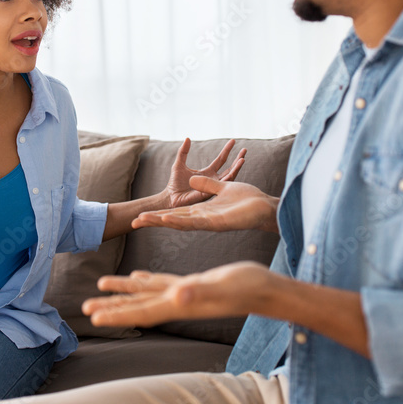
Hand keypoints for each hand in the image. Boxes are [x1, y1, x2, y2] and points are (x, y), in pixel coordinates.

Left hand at [81, 263, 274, 327]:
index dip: (117, 313)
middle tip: (85, 307)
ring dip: (123, 292)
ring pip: (145, 292)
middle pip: (137, 305)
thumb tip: (177, 297)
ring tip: (101, 286)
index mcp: (180, 302)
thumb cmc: (247, 287)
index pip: (141, 311)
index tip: (94, 316)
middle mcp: (178, 300)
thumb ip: (199, 292)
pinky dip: (145, 280)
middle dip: (112, 306)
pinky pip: (161, 283)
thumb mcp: (221, 286)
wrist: (266, 289)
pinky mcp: (191, 284)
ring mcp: (184, 293)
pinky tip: (137, 277)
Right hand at [134, 177, 279, 232]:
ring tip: (146, 221)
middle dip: (156, 221)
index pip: (177, 213)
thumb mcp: (221, 187)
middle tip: (136, 222)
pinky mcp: (217, 223)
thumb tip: (193, 180)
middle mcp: (203, 220)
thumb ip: (206, 184)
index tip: (144, 214)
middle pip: (175, 221)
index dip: (161, 214)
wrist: (265, 207)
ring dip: (163, 222)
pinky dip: (181, 221)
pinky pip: (197, 222)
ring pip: (182, 223)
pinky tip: (168, 220)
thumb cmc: (247, 200)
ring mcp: (209, 223)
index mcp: (203, 212)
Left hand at [162, 138, 246, 208]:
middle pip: (230, 168)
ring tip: (243, 159)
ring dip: (236, 168)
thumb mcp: (179, 164)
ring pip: (229, 177)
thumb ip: (183, 151)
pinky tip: (234, 171)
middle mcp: (213, 179)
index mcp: (207, 172)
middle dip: (238, 159)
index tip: (233, 141)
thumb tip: (187, 137)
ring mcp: (214, 187)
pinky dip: (229, 178)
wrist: (171, 197)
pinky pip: (222, 186)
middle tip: (245, 150)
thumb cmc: (174, 183)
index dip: (227, 150)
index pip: (221, 160)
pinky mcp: (212, 193)